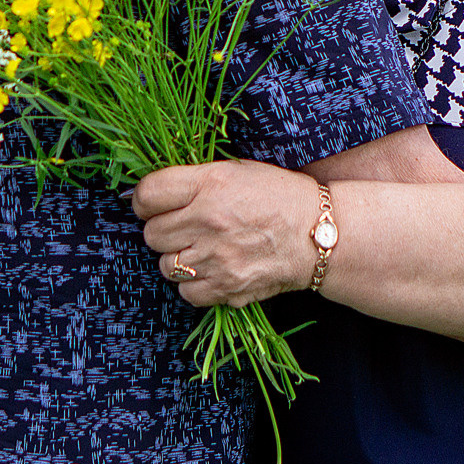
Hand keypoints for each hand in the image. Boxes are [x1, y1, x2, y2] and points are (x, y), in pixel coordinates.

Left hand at [132, 159, 319, 308]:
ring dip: (177, 259)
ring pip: (165, 266)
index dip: (144, 201)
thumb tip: (148, 195)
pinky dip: (194, 284)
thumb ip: (193, 180)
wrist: (318, 233)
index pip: (147, 195)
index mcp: (210, 184)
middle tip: (183, 227)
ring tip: (199, 248)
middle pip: (152, 234)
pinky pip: (186, 293)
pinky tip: (211, 269)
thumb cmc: (277, 195)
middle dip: (163, 230)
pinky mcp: (227, 287)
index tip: (152, 205)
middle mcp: (209, 220)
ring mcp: (217, 257)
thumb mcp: (236, 170)